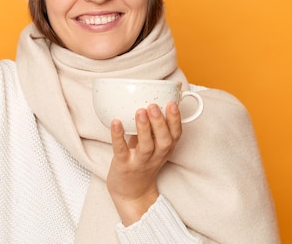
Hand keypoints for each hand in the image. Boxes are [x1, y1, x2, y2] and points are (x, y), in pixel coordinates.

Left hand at [106, 102, 182, 225]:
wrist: (131, 193)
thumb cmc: (141, 163)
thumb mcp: (153, 145)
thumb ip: (153, 126)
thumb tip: (152, 98)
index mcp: (164, 150)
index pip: (176, 135)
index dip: (175, 120)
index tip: (172, 104)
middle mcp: (155, 157)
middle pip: (164, 141)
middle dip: (161, 122)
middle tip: (154, 105)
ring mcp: (139, 162)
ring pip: (146, 147)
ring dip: (144, 128)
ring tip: (140, 111)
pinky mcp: (123, 166)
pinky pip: (121, 150)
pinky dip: (118, 136)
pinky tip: (115, 122)